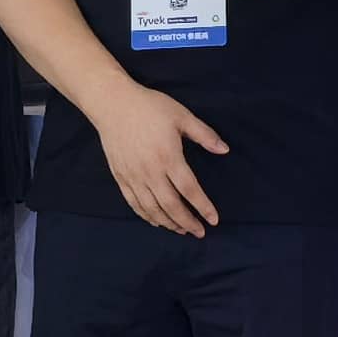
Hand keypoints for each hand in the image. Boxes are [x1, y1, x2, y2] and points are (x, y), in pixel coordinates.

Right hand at [98, 83, 228, 236]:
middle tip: (199, 232)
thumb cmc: (150, 107)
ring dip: (168, 223)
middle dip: (187, 222)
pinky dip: (147, 216)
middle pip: (171, 205)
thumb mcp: (181, 115)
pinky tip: (157, 221)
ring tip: (182, 230)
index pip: (189, 189)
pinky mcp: (121, 177)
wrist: (113, 104)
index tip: (213, 220)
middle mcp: (150, 171)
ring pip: (152, 209)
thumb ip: (204, 134)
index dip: (203, 206)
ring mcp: (133, 176)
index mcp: (168, 156)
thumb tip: (224, 150)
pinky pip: (134, 203)